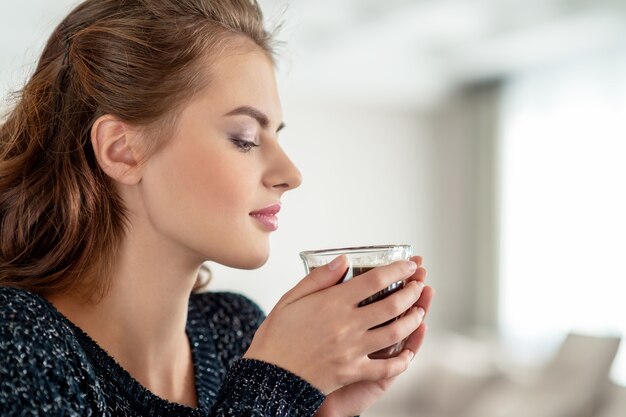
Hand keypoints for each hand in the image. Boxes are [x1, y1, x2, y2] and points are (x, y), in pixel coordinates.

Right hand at [243, 255, 425, 393]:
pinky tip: (408, 352)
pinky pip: (385, 367)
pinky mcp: (352, 371)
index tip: (409, 264)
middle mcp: (348, 325)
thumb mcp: (290, 299)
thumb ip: (318, 278)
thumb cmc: (276, 337)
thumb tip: (343, 260)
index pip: (375, 280)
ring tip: (419, 311)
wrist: (269, 377)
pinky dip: (401, 360)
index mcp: (333, 303)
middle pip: (392, 304)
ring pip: (394, 332)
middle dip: (412, 292)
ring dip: (412, 320)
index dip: (397, 270)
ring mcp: (353, 350)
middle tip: (419, 284)